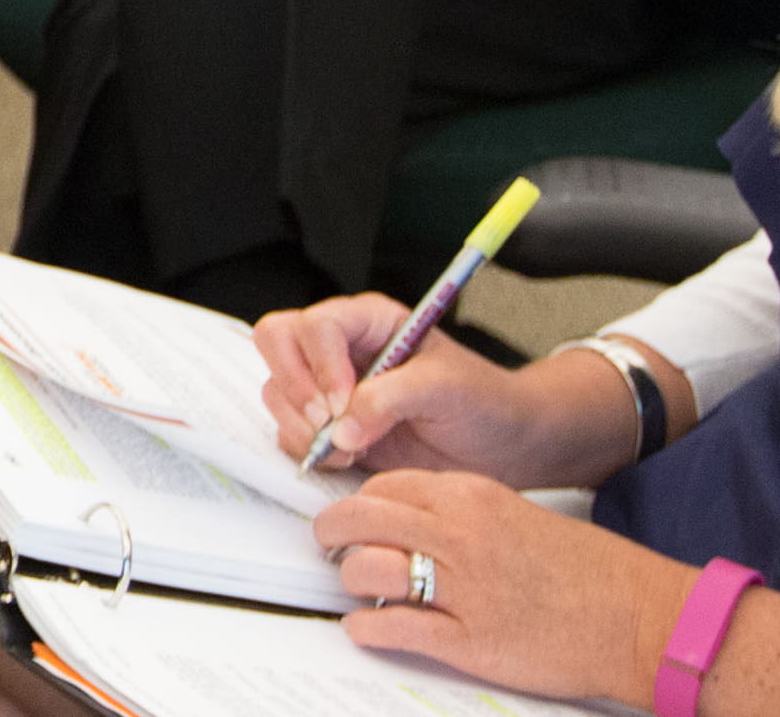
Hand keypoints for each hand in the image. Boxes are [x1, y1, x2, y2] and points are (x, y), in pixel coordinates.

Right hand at [254, 296, 638, 487]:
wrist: (502, 446)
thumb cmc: (484, 403)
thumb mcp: (446, 389)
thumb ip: (390, 398)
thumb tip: (340, 428)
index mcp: (369, 321)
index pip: (317, 325)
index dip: (322, 363)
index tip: (344, 402)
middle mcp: (341, 349)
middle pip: (277, 342)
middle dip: (296, 387)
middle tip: (328, 422)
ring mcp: (329, 388)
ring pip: (277, 391)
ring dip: (302, 424)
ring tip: (349, 448)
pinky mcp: (328, 427)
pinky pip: (288, 431)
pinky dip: (308, 450)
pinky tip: (348, 458)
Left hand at [315, 471, 707, 706]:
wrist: (641, 617)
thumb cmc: (591, 572)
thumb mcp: (519, 516)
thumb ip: (464, 514)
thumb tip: (412, 522)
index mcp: (475, 497)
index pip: (387, 486)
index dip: (359, 502)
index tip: (353, 517)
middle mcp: (462, 535)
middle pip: (360, 519)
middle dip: (332, 534)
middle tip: (329, 548)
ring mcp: (464, 588)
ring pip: (366, 570)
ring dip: (350, 582)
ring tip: (358, 590)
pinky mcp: (470, 640)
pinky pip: (391, 628)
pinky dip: (366, 629)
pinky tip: (367, 628)